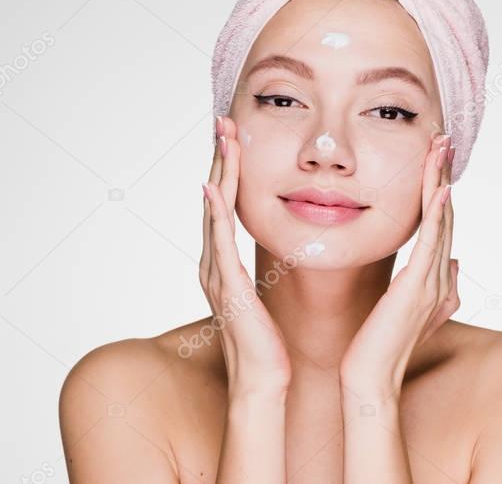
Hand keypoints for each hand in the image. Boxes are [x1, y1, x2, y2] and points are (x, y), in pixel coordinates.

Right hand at [201, 115, 291, 399]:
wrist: (263, 382)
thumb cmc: (271, 343)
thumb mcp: (269, 294)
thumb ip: (269, 267)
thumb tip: (287, 242)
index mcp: (225, 264)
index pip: (227, 204)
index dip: (230, 168)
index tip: (235, 135)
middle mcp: (214, 263)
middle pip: (215, 198)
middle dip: (220, 157)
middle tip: (223, 120)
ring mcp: (217, 274)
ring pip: (215, 210)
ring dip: (219, 171)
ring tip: (222, 137)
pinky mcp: (228, 287)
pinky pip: (219, 241)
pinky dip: (215, 212)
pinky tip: (214, 186)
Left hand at [338, 132, 459, 399]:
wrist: (370, 380)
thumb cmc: (380, 347)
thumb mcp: (410, 311)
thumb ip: (438, 287)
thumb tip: (456, 262)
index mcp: (435, 279)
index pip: (439, 225)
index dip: (439, 190)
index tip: (436, 159)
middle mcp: (440, 276)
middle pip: (445, 215)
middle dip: (443, 175)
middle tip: (443, 140)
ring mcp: (432, 281)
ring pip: (440, 221)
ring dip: (440, 182)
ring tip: (440, 149)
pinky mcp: (418, 287)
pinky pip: (430, 242)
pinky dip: (436, 212)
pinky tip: (439, 188)